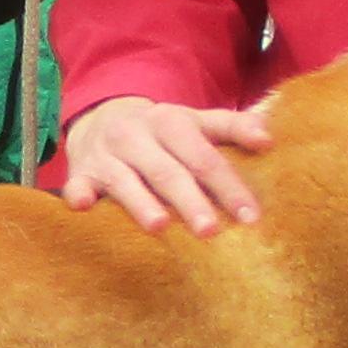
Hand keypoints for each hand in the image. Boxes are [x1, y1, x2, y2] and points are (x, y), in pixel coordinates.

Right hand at [57, 91, 272, 234]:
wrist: (101, 116)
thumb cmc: (160, 130)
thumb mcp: (194, 122)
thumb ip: (232, 128)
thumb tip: (270, 139)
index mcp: (170, 122)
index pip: (204, 157)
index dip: (228, 187)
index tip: (251, 217)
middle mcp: (137, 136)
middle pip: (167, 171)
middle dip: (190, 201)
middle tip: (211, 231)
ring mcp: (106, 155)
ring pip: (125, 180)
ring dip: (141, 203)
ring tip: (161, 226)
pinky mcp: (81, 172)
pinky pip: (77, 184)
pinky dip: (77, 194)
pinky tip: (82, 206)